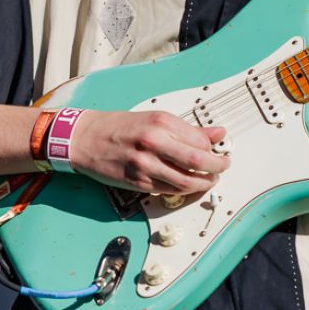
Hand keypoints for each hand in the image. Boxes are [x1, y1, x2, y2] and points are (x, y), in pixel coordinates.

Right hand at [70, 110, 228, 195]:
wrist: (85, 138)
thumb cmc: (120, 127)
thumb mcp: (155, 119)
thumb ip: (188, 129)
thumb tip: (218, 133)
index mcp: (160, 123)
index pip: (200, 140)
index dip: (214, 148)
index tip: (220, 150)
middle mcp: (153, 142)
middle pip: (197, 161)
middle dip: (217, 167)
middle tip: (222, 167)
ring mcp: (144, 165)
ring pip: (185, 181)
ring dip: (203, 183)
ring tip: (209, 180)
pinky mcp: (137, 182)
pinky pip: (169, 190)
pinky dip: (183, 189)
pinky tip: (188, 185)